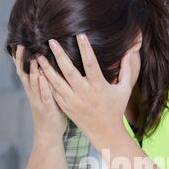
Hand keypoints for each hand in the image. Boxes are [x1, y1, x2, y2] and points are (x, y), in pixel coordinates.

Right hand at [13, 44, 66, 145]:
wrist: (49, 134)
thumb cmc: (50, 112)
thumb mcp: (46, 94)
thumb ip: (46, 81)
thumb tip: (48, 65)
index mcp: (32, 89)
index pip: (23, 71)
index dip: (20, 58)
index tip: (19, 44)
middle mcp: (33, 93)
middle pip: (25, 74)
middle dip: (23, 60)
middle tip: (22, 45)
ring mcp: (39, 100)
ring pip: (34, 84)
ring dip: (33, 71)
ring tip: (34, 58)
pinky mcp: (47, 108)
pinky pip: (45, 96)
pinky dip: (43, 86)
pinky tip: (43, 78)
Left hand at [36, 33, 132, 150]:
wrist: (105, 133)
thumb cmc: (116, 109)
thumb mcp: (125, 90)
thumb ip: (127, 71)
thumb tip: (130, 52)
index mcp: (99, 87)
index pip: (91, 64)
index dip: (86, 49)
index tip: (80, 35)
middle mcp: (84, 93)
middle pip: (69, 71)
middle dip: (59, 55)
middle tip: (51, 41)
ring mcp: (73, 101)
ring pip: (57, 82)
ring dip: (47, 69)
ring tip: (38, 56)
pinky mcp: (66, 107)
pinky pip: (54, 93)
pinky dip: (47, 83)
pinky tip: (41, 73)